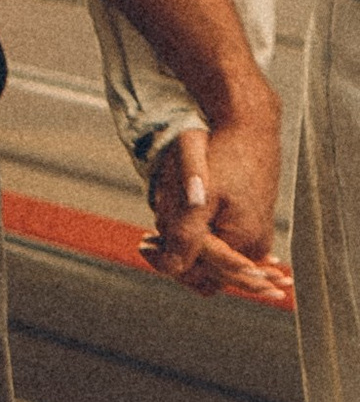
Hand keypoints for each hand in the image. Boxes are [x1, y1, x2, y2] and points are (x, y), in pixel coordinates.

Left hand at [145, 110, 290, 299]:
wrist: (251, 129)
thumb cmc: (224, 156)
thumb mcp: (198, 196)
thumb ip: (186, 235)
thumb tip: (172, 268)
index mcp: (243, 241)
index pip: (197, 271)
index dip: (166, 261)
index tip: (143, 244)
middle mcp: (255, 245)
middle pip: (206, 272)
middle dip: (177, 255)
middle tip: (148, 239)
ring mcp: (258, 239)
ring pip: (212, 260)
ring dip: (186, 248)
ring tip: (161, 228)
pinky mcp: (254, 229)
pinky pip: (222, 247)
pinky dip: (200, 239)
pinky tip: (181, 221)